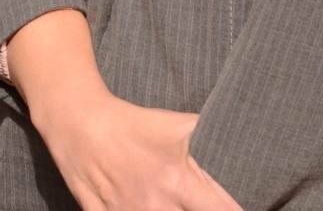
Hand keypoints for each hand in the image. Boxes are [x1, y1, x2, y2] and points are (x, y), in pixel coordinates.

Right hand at [6, 9, 240, 210]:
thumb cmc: (130, 123)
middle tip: (201, 207)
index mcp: (178, 182)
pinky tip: (144, 210)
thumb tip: (243, 132)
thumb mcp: (175, 124)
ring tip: (171, 207)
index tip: (245, 209)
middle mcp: (156, 205)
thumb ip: (210, 134)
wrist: (78, 121)